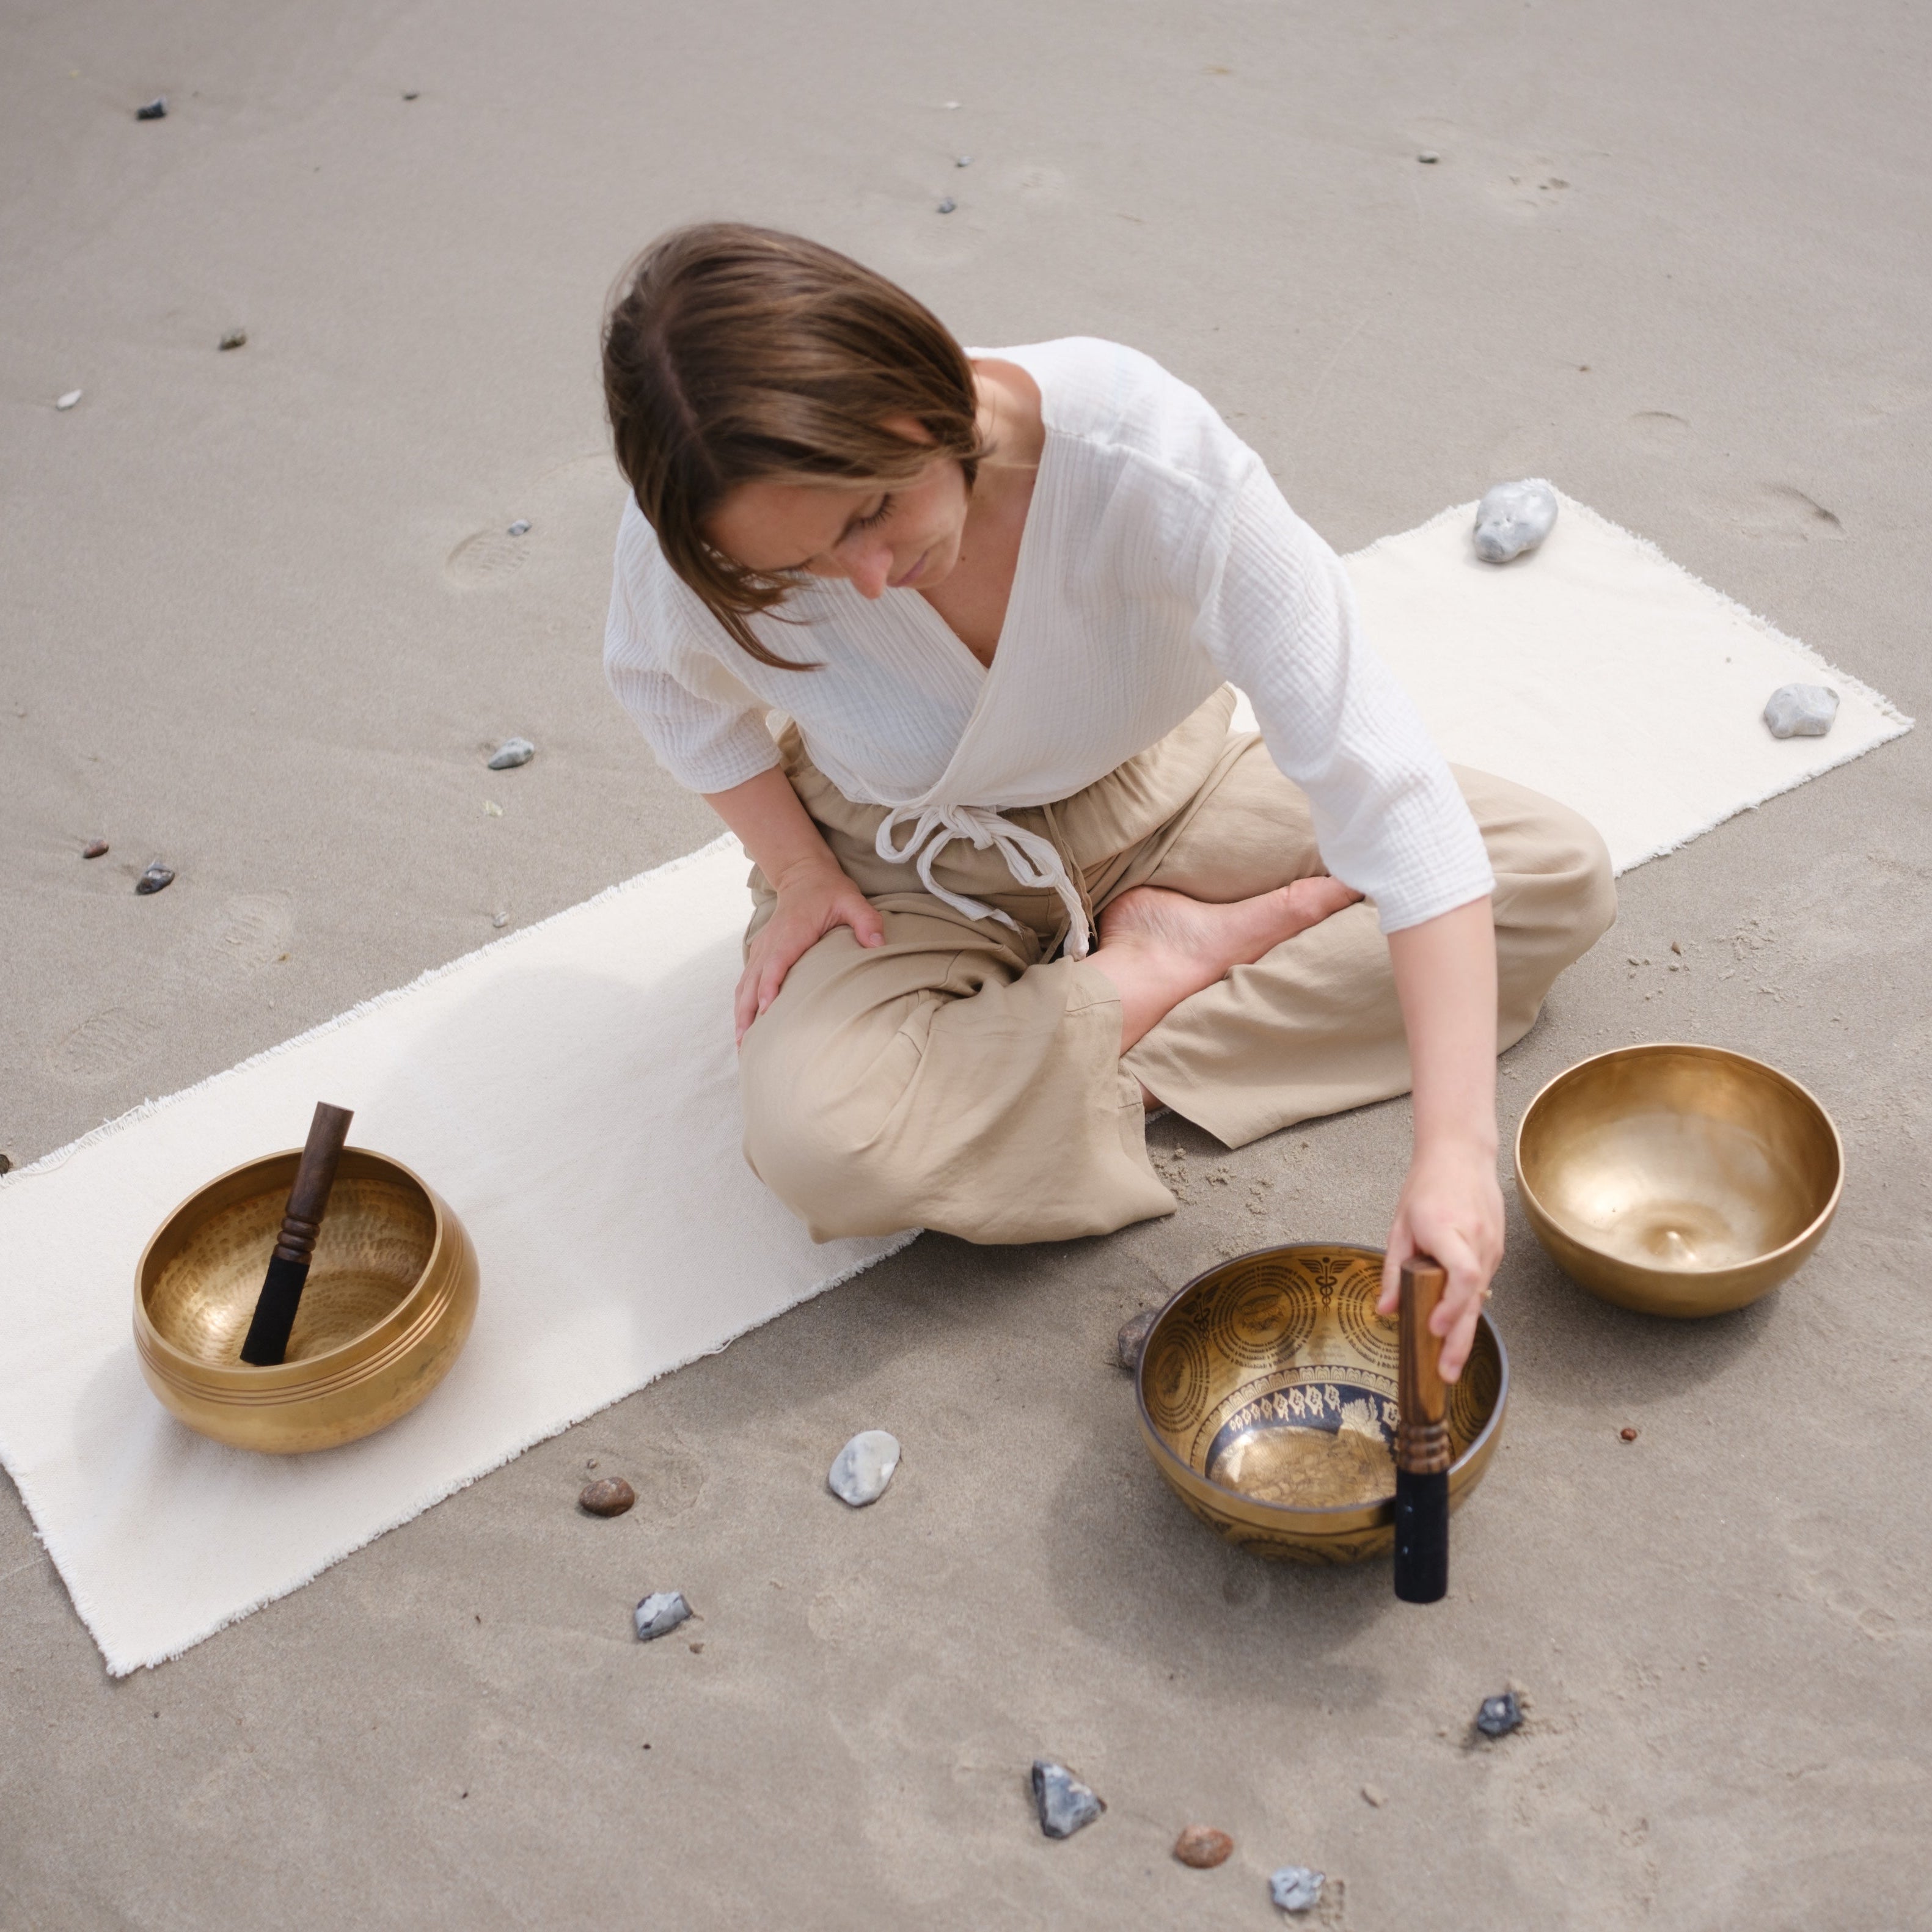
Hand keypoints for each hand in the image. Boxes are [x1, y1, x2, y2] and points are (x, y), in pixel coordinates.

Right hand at [736, 857, 883, 1043]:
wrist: (803, 874)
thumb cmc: (829, 890)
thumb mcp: (852, 900)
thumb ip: (867, 921)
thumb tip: (878, 945)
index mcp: (792, 932)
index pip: (776, 962)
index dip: (770, 986)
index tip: (767, 1011)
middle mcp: (772, 941)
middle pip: (753, 981)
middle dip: (748, 1012)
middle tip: (747, 1043)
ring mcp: (763, 947)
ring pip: (745, 984)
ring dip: (741, 1012)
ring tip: (741, 1042)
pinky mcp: (760, 952)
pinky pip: (747, 980)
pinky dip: (742, 1003)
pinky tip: (744, 1024)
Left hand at [1375, 1134, 1503, 1382]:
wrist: (1462, 1155)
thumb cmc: (1428, 1186)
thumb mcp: (1400, 1225)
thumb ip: (1393, 1269)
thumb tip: (1386, 1309)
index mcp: (1448, 1230)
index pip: (1462, 1274)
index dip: (1451, 1304)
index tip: (1435, 1326)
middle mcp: (1476, 1241)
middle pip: (1474, 1299)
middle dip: (1460, 1341)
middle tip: (1446, 1373)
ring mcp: (1491, 1246)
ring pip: (1480, 1296)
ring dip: (1464, 1329)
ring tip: (1448, 1362)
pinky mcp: (1496, 1249)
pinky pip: (1481, 1284)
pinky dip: (1468, 1305)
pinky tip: (1456, 1325)